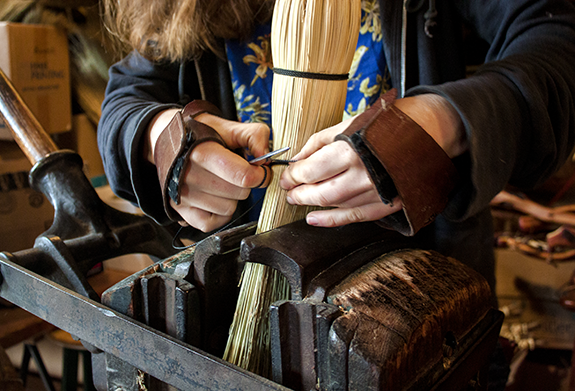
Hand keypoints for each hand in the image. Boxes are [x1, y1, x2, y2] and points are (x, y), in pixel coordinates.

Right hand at [147, 110, 270, 231]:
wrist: (167, 139)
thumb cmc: (200, 133)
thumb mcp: (228, 127)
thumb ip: (254, 135)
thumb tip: (265, 156)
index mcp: (203, 152)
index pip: (244, 176)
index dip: (260, 175)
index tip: (260, 170)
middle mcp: (190, 176)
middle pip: (239, 193)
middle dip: (245, 183)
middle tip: (237, 172)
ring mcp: (183, 195)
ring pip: (228, 209)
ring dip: (232, 198)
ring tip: (222, 181)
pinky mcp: (181, 210)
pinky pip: (212, 223)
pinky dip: (219, 214)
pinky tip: (216, 197)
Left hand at [279, 93, 465, 227]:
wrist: (428, 132)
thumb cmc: (386, 124)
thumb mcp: (349, 124)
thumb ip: (318, 142)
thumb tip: (297, 159)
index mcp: (351, 150)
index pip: (310, 171)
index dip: (293, 176)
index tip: (286, 176)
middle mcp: (363, 174)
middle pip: (320, 192)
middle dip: (299, 193)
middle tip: (289, 191)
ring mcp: (376, 192)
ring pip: (335, 205)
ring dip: (313, 205)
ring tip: (300, 200)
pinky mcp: (388, 203)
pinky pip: (355, 217)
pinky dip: (332, 221)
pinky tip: (314, 219)